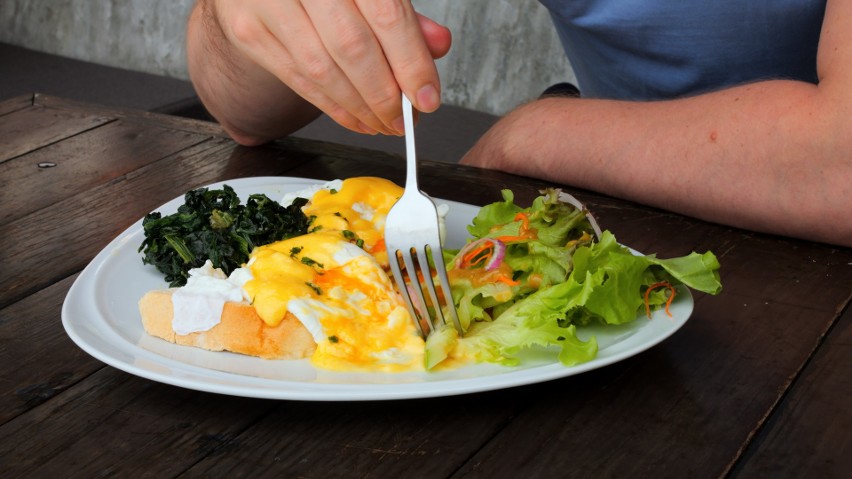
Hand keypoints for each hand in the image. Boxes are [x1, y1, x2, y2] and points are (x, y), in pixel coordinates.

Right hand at [207, 0, 450, 135]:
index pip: (386, 15)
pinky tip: (355, 117)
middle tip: (403, 119)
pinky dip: (332, 107)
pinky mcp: (249, 31)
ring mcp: (269, 3)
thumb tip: (437, 44)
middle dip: (384, 94)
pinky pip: (298, 80)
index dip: (411, 62)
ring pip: (322, 70)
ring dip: (359, 107)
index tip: (426, 97)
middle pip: (352, 47)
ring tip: (383, 123)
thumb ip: (400, 12)